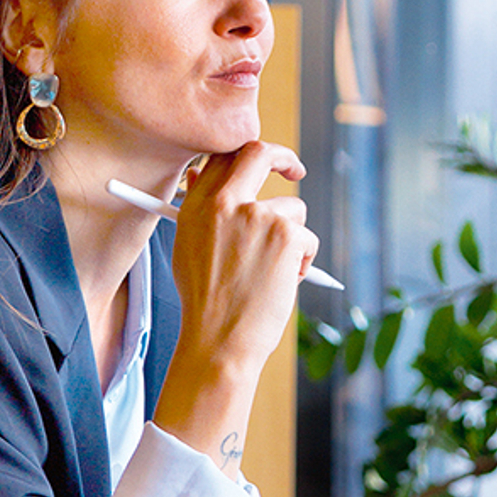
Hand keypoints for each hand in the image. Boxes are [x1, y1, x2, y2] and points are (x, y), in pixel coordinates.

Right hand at [155, 141, 316, 468]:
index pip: (223, 156)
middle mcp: (225, 203)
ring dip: (294, 239)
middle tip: (294, 170)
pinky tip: (281, 284)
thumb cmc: (206, 304)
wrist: (219, 342)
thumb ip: (198, 210)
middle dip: (282, 156)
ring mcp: (258, 216)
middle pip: (259, 153)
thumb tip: (202, 174)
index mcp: (198, 207)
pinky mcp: (286, 235)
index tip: (262, 160)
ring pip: (294, 210)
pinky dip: (302, 262)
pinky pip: (308, 239)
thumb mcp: (189, 249)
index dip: (244, 154)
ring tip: (274, 274)